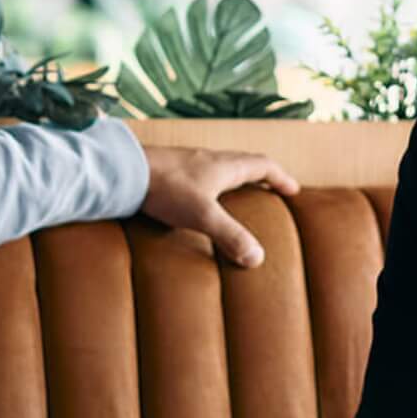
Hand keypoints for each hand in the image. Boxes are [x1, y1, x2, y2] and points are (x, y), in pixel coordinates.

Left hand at [140, 146, 299, 267]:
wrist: (124, 170)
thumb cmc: (165, 188)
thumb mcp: (203, 215)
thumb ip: (230, 236)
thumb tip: (257, 258)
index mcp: (225, 166)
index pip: (263, 165)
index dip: (281, 177)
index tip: (293, 190)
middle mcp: (210, 159)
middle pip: (245, 163)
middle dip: (262, 176)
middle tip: (271, 191)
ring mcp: (189, 163)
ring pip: (222, 167)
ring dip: (236, 179)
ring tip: (240, 197)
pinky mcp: (171, 170)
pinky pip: (202, 174)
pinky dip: (213, 185)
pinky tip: (202, 199)